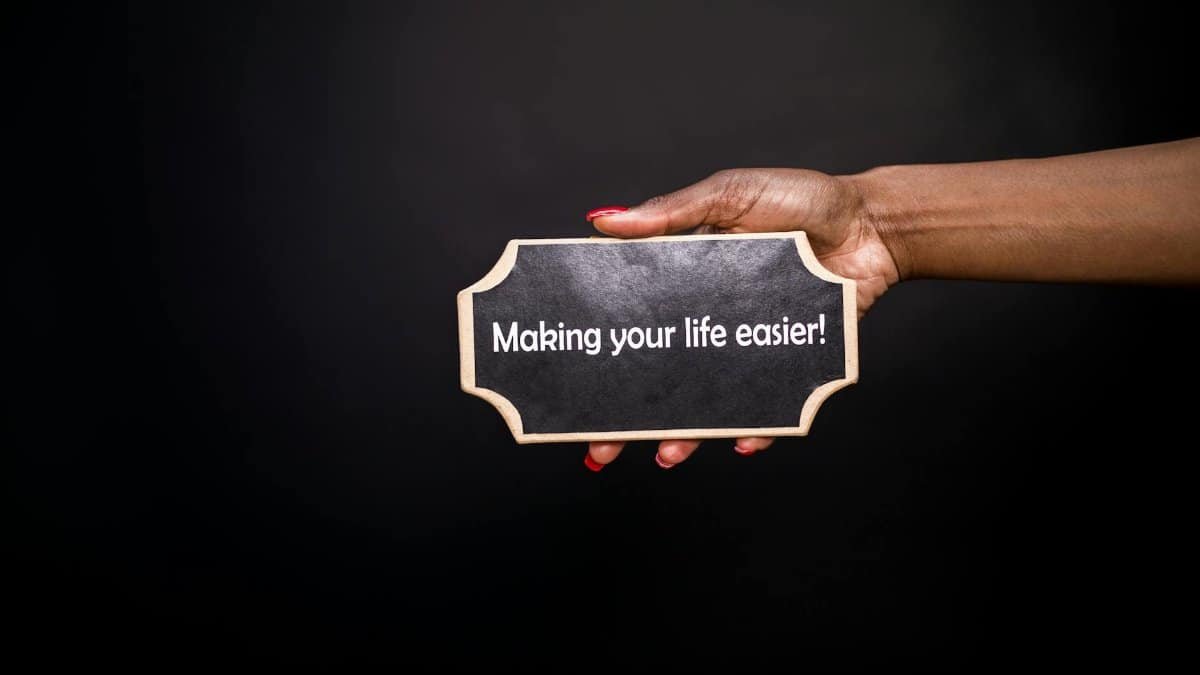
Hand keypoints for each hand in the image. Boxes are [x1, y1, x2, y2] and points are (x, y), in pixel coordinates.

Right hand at [582, 168, 901, 470]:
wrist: (873, 222)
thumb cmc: (801, 198)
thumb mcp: (729, 194)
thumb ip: (672, 210)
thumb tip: (602, 220)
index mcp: (687, 274)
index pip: (636, 316)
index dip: (607, 345)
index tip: (572, 375)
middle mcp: (713, 315)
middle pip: (664, 370)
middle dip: (630, 413)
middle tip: (599, 444)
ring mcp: (748, 341)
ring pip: (710, 395)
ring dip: (685, 431)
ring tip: (666, 454)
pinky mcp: (788, 359)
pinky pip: (769, 401)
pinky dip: (757, 424)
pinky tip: (741, 442)